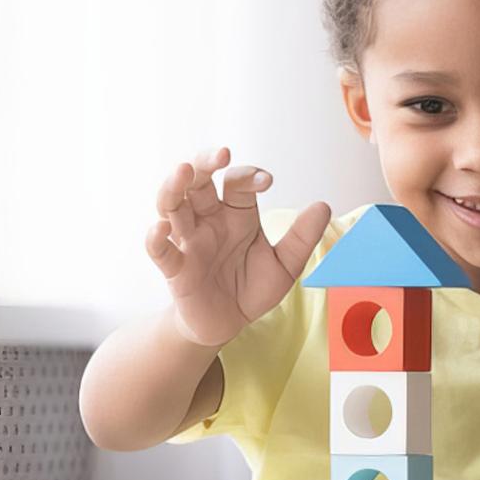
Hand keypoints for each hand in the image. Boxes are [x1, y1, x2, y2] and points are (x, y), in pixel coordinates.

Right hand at [145, 147, 331, 346]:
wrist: (228, 324)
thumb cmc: (251, 288)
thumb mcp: (284, 266)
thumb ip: (300, 238)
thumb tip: (323, 207)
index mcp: (235, 213)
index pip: (237, 183)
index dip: (250, 176)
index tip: (267, 181)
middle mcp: (208, 220)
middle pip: (197, 181)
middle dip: (204, 162)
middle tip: (220, 154)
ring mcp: (188, 241)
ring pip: (171, 205)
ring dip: (174, 186)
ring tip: (182, 171)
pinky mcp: (175, 268)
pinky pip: (159, 249)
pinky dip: (155, 237)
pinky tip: (161, 228)